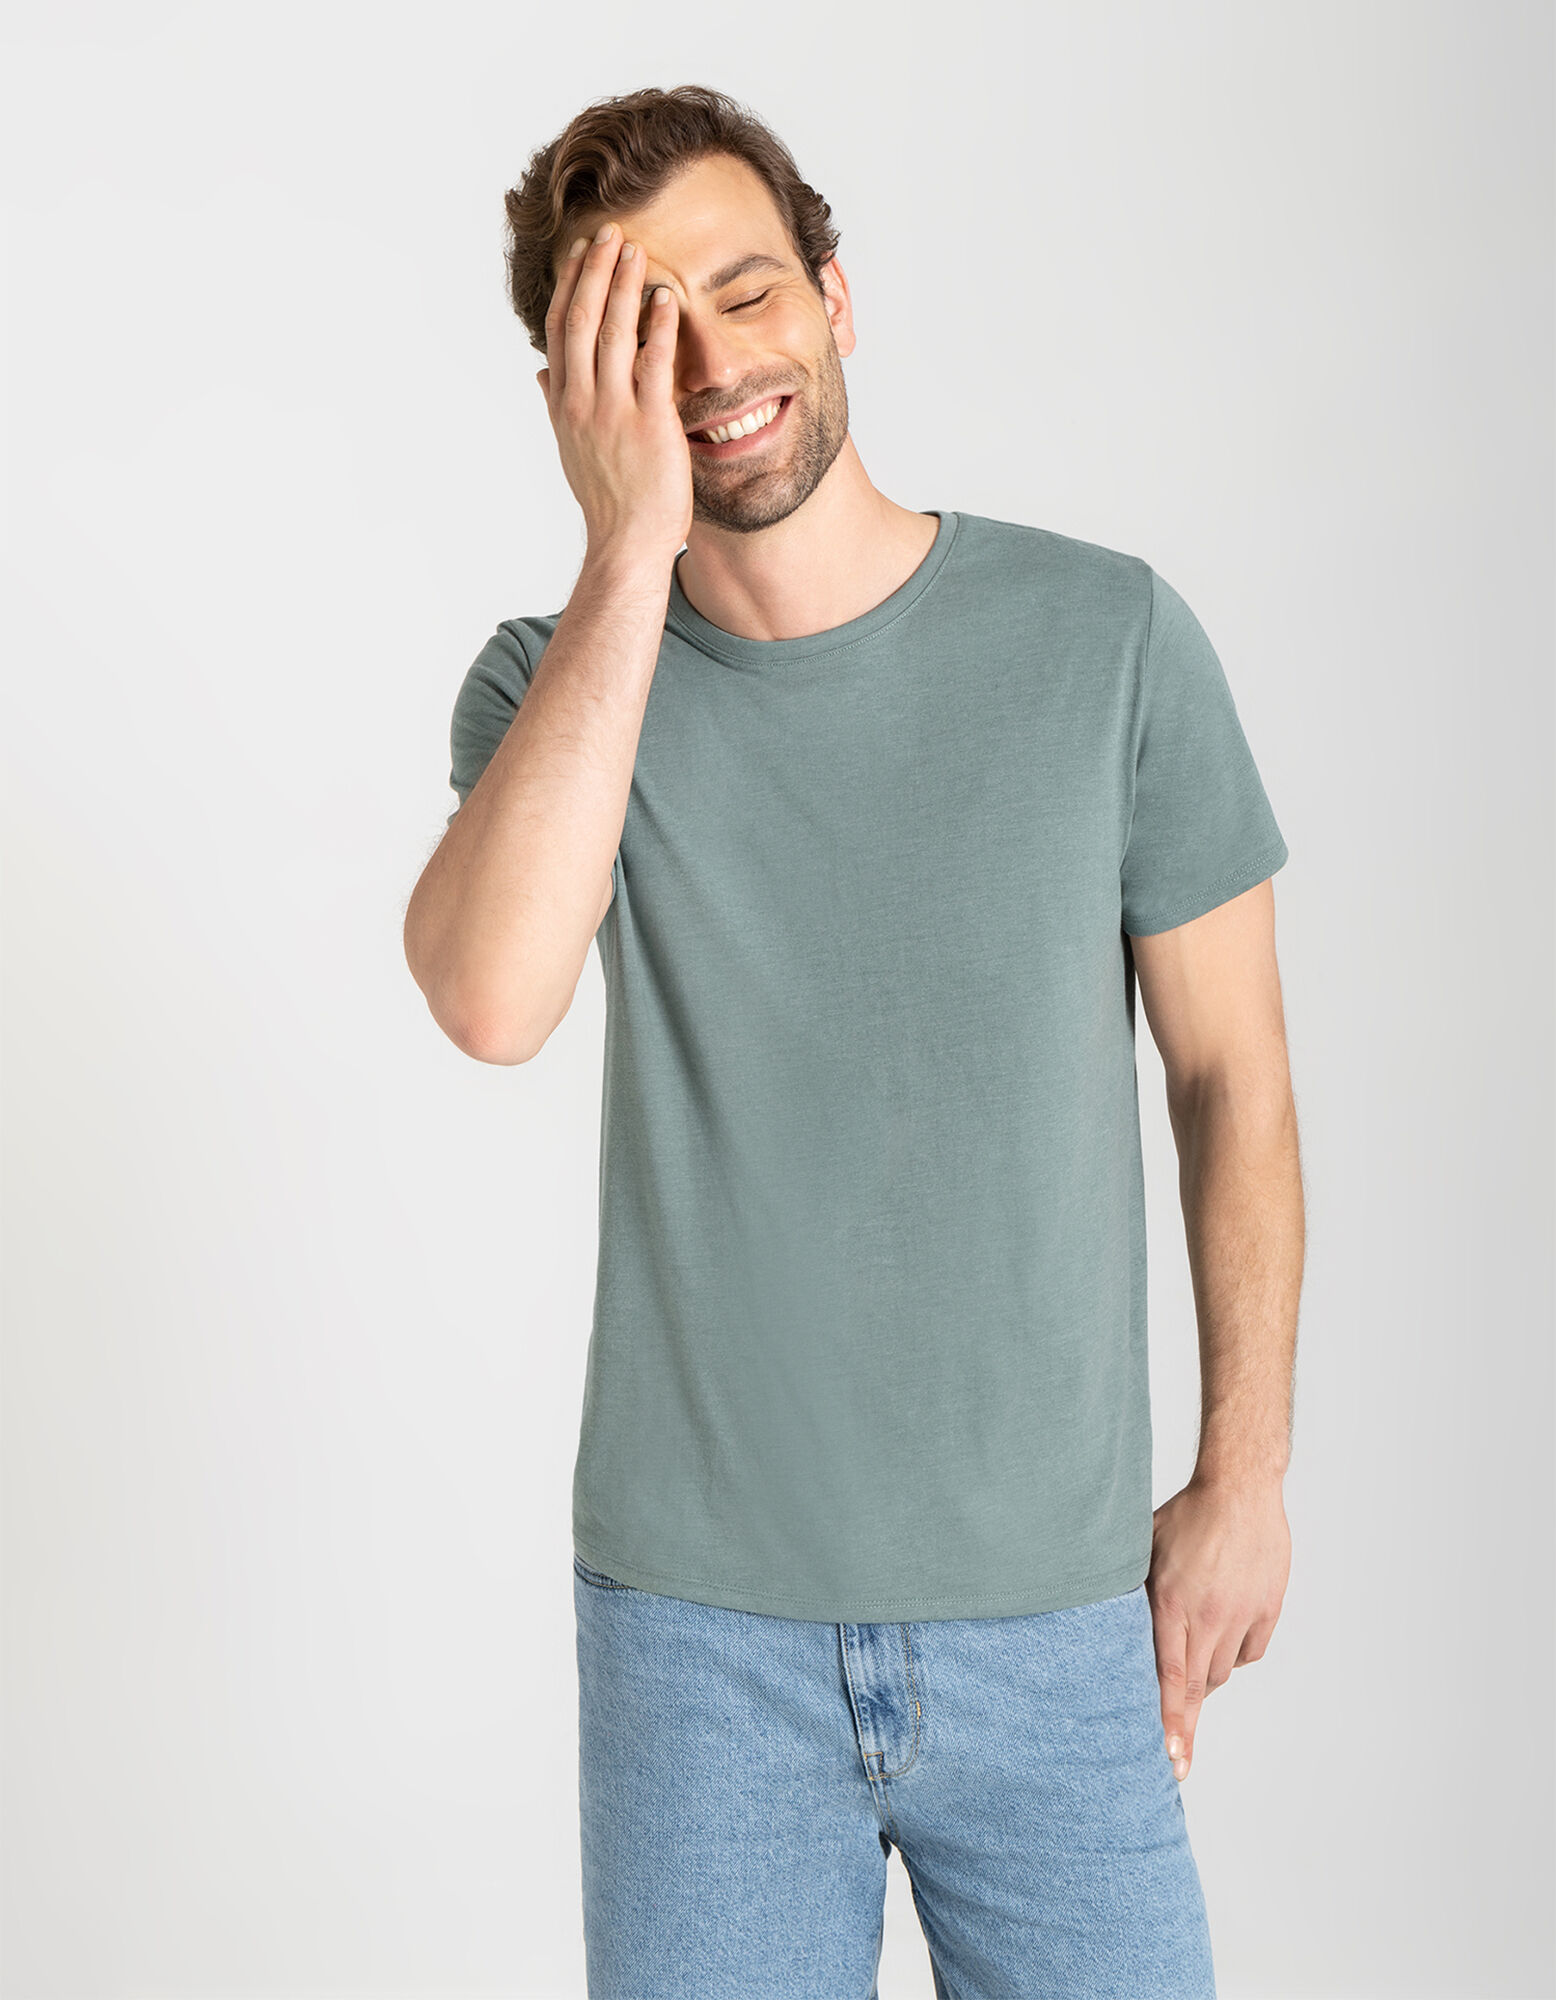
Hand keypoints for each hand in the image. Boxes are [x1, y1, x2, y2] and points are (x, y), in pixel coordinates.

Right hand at [536, 222, 691, 562]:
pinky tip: (666, 298)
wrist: (626, 544)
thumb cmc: (608, 500)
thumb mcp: (572, 449)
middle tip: (610, 232)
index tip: (581, 253)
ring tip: (636, 250)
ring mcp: (613, 411)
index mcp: (564, 404)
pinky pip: (652, 363)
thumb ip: (556, 406)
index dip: (571, 287)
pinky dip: (658, 327)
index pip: (561, 331)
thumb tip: (541, 373)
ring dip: (624, 286)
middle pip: (582, 320)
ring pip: (613, 332)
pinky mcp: (648, 424)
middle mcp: (582, 402)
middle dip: (595, 272)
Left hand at [1145, 1474, 1290, 1782]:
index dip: (1168, 1721)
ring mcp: (1243, 1616)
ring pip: (1221, 1671)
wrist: (1242, 1489)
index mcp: (1173, 1602)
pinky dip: (1232, 1654)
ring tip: (1190, 1658)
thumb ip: (1132, 1592)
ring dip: (1204, 1677)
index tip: (1168, 1757)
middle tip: (1176, 1763)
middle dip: (1184, 1729)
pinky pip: (1247, 1653)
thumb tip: (1109, 1628)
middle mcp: (1211, 1616)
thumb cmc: (1187, 1514)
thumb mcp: (1143, 1548)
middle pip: (1196, 1687)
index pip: (1169, 1677)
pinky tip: (1221, 1633)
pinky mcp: (1267, 1611)